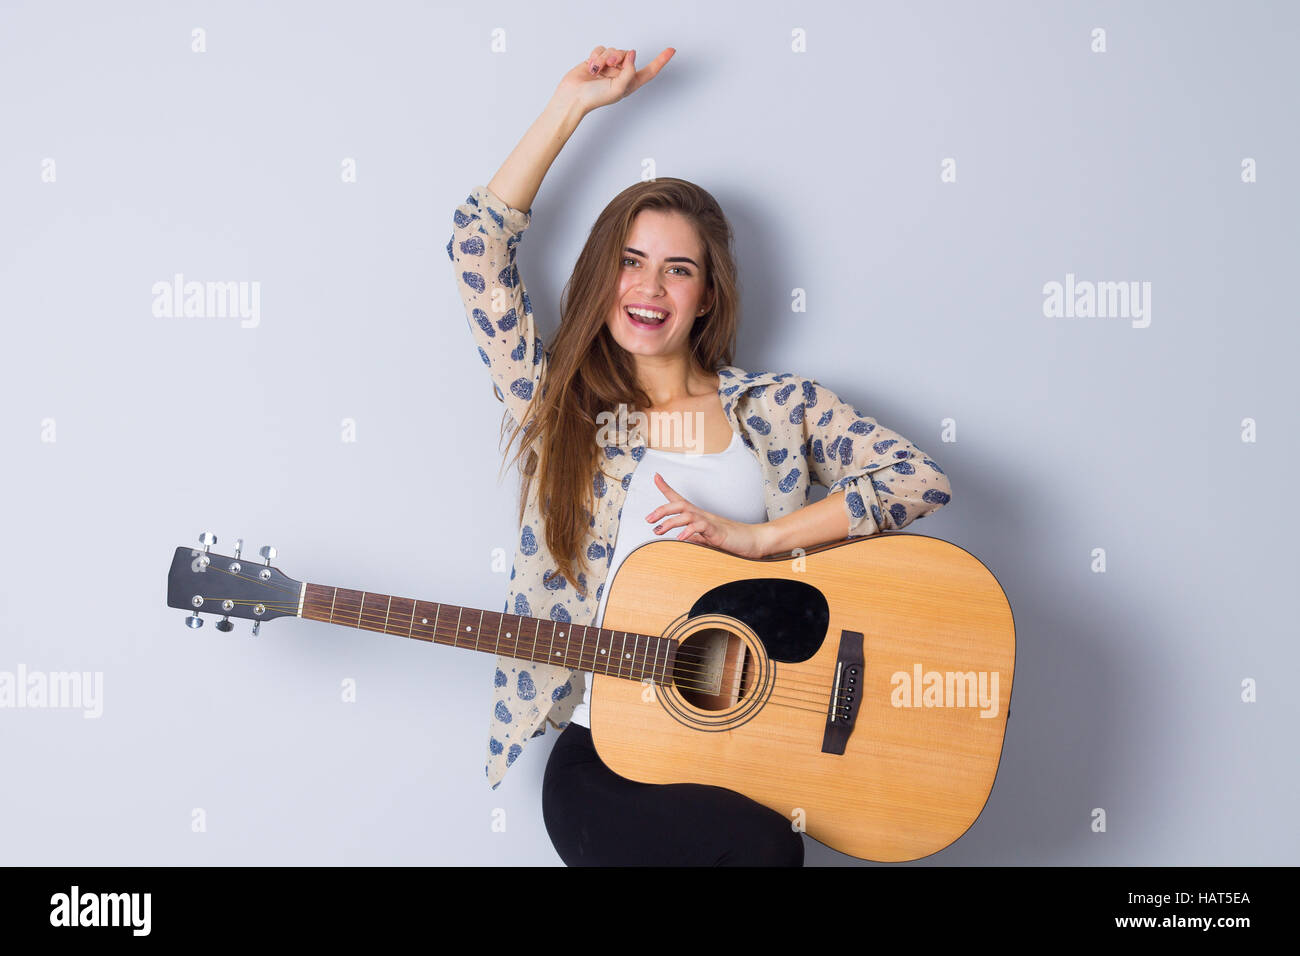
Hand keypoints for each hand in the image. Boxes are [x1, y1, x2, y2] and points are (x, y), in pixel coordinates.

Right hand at [553, 45, 675, 114]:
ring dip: (604, 58)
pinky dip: (595, 56)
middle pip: (628, 55)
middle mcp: (621, 74)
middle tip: (609, 66)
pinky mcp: (597, 61)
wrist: (573, 97)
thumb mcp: (619, 88)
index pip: (650, 71)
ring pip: (613, 50)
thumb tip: (632, 54)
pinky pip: (601, 49)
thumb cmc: (594, 98)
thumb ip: (630, 71)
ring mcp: (609, 67)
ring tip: (596, 70)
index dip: (661, 60)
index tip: (671, 50)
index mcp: (630, 83)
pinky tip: (591, 67)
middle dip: (617, 57)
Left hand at [644, 473, 767, 558]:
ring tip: (658, 531)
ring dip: (670, 522)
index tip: (656, 477)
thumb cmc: (733, 539)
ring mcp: (710, 521)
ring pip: (686, 514)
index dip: (667, 488)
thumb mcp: (709, 539)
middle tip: (648, 519)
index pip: (680, 499)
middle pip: (679, 504)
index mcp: (699, 516)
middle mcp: (703, 515)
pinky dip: (689, 531)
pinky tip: (681, 537)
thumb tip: (683, 536)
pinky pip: (701, 527)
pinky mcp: (717, 531)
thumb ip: (696, 537)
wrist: (754, 541)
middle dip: (661, 509)